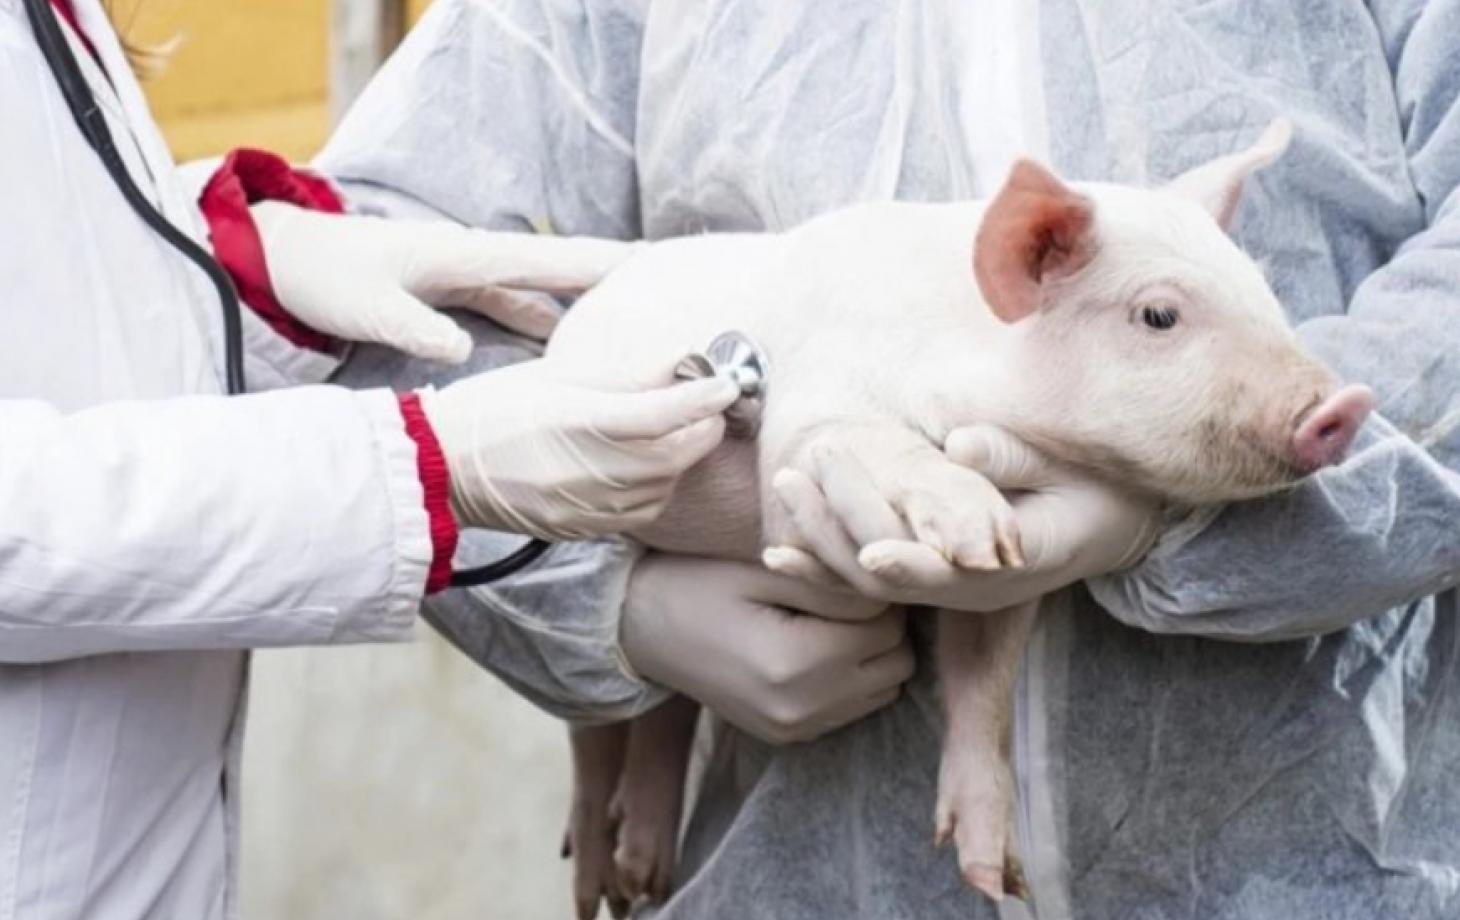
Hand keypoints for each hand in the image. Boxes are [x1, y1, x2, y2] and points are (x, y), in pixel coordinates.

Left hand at [253, 202, 635, 361]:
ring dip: (587, 318)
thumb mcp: (368, 306)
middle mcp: (480, 262)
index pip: (552, 260)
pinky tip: (571, 357)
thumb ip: (416, 328)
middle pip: (562, 277)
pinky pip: (520, 313)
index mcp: (468, 255)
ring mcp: (472, 278)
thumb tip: (464, 353)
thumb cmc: (326, 275)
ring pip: (545, 299)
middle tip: (670, 310)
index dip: (607, 266)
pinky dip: (550, 332)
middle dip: (615, 290)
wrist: (286, 260)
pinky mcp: (460, 296)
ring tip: (636, 343)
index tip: (659, 273)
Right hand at [420, 359, 738, 539]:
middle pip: (681, 453)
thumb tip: (671, 366)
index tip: (728, 384)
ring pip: (668, 485)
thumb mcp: (552, 376)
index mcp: (585, 422)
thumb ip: (615, 376)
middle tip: (708, 405)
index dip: (707, 397)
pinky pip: (645, 510)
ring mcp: (593, 506)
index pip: (670, 412)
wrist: (440, 469)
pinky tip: (647, 467)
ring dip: (683, 458)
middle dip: (703, 427)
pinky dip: (658, 487)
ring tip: (678, 432)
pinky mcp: (587, 528)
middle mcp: (597, 471)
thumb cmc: (491, 410)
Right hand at [619, 555, 912, 743]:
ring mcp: (796, 730)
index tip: (847, 568)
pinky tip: (815, 647)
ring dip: (872, 654)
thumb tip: (889, 591)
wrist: (639, 629)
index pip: (886, 623)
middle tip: (843, 592)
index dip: (876, 589)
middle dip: (883, 624)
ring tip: (829, 620)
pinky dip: (851, 679)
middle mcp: (802, 708)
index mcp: (796, 663)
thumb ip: (830, 584)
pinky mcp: (790, 737)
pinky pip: (855, 709)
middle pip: (897, 661)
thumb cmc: (697, 583)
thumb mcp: (763, 569)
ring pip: (885, 689)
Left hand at [763, 426, 1160, 611]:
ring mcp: (945, 588)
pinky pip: (867, 582)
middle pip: (894, 579)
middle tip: (800, 472)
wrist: (1106, 521)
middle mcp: (970, 587)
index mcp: (1012, 565)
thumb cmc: (1092, 486)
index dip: (911, 566)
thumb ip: (1012, 458)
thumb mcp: (1067, 465)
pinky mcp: (928, 577)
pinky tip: (778, 548)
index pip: (953, 575)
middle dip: (840, 530)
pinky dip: (823, 565)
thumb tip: (959, 447)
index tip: (871, 552)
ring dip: (821, 540)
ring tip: (783, 485)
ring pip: (870, 585)